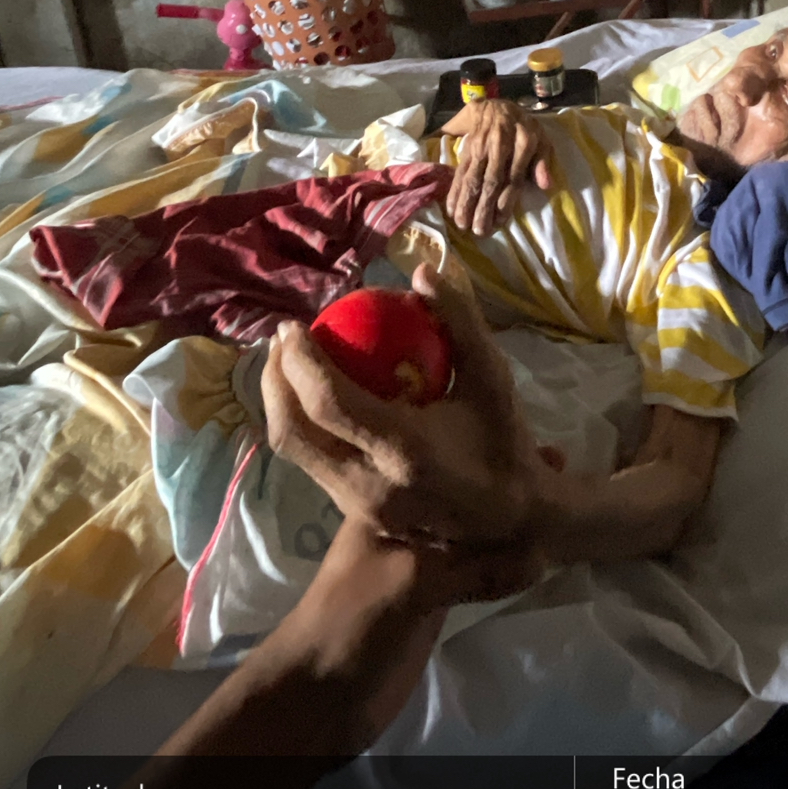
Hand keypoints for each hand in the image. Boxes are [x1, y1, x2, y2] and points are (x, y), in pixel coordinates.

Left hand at [261, 263, 551, 555]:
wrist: (514, 519)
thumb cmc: (504, 442)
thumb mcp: (493, 378)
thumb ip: (462, 321)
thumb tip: (424, 270)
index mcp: (403, 448)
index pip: (328, 403)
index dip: (300, 361)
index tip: (292, 326)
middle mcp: (369, 483)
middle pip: (291, 433)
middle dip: (273, 382)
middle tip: (282, 342)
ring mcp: (357, 504)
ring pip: (294, 453)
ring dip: (280, 405)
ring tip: (288, 365)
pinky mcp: (355, 513)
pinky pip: (312, 463)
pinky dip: (303, 425)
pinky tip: (314, 397)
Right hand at [445, 98, 551, 235]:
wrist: (496, 106)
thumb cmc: (523, 129)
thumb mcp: (541, 139)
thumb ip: (542, 162)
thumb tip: (545, 185)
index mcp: (522, 143)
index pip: (513, 177)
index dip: (506, 201)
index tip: (500, 222)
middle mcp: (499, 145)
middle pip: (490, 180)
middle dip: (483, 207)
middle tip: (478, 231)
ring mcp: (481, 147)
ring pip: (472, 177)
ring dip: (466, 202)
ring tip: (462, 224)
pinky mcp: (467, 149)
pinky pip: (459, 172)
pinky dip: (455, 191)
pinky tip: (451, 209)